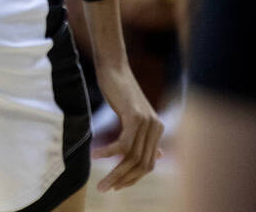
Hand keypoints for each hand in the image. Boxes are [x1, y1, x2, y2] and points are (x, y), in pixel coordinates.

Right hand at [92, 62, 163, 190]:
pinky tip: (95, 155)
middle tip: (104, 188)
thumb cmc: (119, 89)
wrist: (113, 66)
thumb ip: (144, 136)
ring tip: (100, 182)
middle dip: (123, 180)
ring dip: (115, 172)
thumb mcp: (133, 115)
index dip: (133, 178)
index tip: (116, 186)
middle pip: (142, 164)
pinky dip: (108, 153)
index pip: (148, 163)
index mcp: (157, 129)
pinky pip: (123, 144)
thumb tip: (159, 157)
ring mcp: (147, 122)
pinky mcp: (135, 117)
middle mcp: (156, 127)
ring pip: (132, 157)